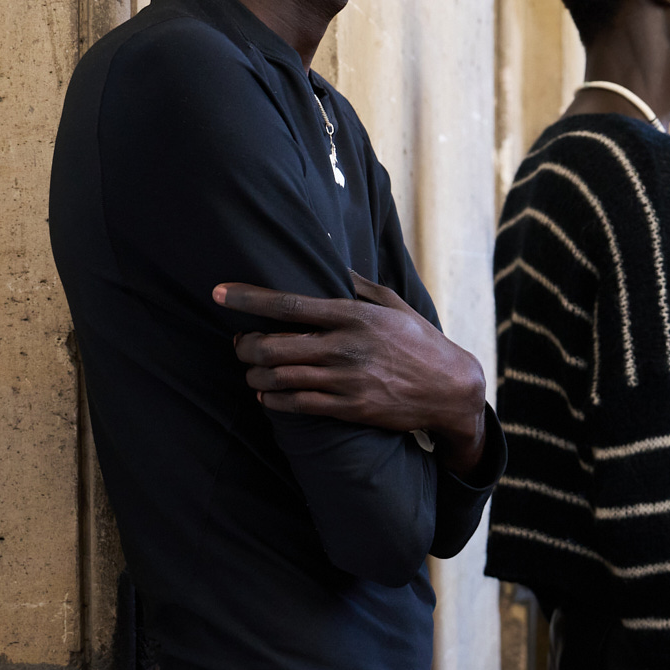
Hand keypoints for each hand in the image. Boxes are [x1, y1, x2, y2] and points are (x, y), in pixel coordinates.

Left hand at [217, 273, 488, 472]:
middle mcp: (344, 347)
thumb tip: (329, 260)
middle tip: (240, 342)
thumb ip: (357, 285)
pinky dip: (272, 398)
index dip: (249, 299)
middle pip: (273, 345)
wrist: (449, 388)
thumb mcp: (392, 304)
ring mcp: (345, 381)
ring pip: (279, 377)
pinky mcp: (349, 408)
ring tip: (250, 367)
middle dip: (245, 345)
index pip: (288, 304)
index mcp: (352, 315)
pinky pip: (296, 405)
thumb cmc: (419, 340)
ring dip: (254, 372)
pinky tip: (265, 392)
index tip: (220, 293)